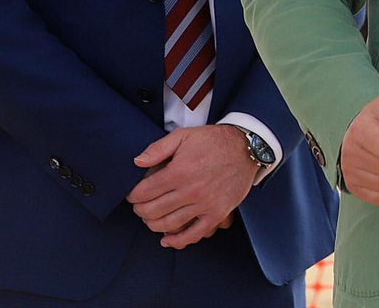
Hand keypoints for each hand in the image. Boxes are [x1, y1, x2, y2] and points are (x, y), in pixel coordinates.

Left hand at [128, 125, 257, 248]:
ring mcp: (205, 204)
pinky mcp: (217, 213)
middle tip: (140, 206)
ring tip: (151, 217)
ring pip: (168, 224)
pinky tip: (166, 240)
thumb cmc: (213, 141)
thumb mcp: (183, 136)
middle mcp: (190, 190)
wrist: (246, 148)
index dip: (133, 195)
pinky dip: (177, 241)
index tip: (132, 194)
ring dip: (153, 224)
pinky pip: (194, 234)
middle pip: (152, 210)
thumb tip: (136, 162)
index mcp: (179, 171)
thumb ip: (158, 148)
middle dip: (140, 210)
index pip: (144, 192)